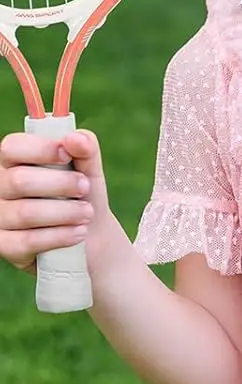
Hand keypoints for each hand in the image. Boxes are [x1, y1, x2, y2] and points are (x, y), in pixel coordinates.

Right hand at [0, 128, 110, 273]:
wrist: (91, 235)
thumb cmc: (82, 195)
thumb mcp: (89, 170)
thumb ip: (86, 150)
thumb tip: (75, 138)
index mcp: (14, 162)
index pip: (12, 147)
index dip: (40, 149)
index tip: (67, 155)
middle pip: (19, 181)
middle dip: (61, 184)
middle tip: (85, 188)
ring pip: (25, 213)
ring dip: (65, 212)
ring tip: (87, 213)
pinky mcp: (5, 245)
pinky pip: (27, 241)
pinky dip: (59, 236)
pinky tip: (79, 233)